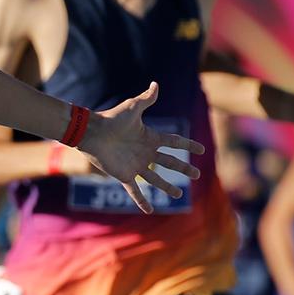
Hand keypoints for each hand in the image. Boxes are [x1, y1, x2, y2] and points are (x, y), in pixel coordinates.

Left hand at [78, 84, 203, 214]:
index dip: (188, 145)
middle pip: (169, 163)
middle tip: (197, 175)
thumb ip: (146, 99)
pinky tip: (149, 210)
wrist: (92, 132)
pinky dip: (142, 201)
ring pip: (156, 179)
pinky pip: (135, 191)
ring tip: (178, 195)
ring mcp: (136, 165)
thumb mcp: (132, 108)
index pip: (174, 142)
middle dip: (183, 169)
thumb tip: (155, 84)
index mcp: (150, 137)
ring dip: (167, 187)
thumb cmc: (111, 119)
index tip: (201, 150)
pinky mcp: (124, 175)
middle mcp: (145, 153)